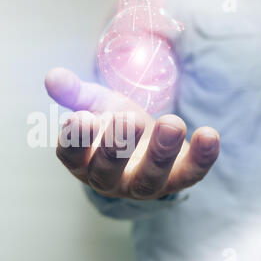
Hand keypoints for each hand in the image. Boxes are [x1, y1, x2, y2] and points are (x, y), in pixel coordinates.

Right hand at [45, 67, 219, 199]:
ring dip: (160, 153)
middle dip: (116, 147)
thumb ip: (75, 93)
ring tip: (170, 123)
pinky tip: (209, 134)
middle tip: (126, 119)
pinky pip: (189, 175)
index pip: (73, 156)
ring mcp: (143, 184)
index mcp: (84, 161)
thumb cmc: (114, 125)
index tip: (80, 118)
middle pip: (108, 172)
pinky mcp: (176, 180)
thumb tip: (52, 76)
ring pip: (148, 179)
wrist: (147, 142)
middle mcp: (110, 179)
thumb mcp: (95, 106)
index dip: (75, 141)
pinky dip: (201, 158)